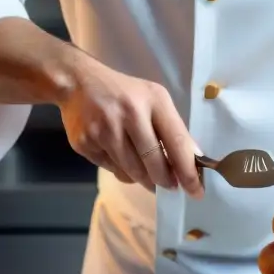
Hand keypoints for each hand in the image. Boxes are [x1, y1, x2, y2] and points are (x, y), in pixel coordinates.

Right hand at [58, 53, 203, 197]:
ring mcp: (104, 130)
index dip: (188, 170)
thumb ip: (174, 129)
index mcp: (152, 100)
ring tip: (147, 174)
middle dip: (165, 180)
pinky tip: (121, 157)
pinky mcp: (85, 144)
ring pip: (132, 172)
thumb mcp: (154, 100)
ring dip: (145, 179)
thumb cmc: (124, 93)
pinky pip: (112, 170)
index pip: (177, 142)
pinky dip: (122, 171)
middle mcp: (129, 114)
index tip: (196, 191)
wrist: (77, 82)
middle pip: (154, 163)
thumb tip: (194, 162)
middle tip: (170, 186)